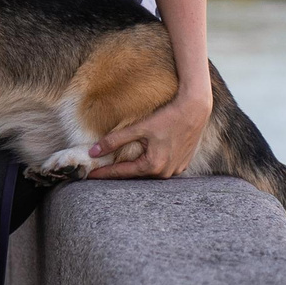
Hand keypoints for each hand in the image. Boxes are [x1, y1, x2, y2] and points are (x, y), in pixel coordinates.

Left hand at [86, 83, 211, 179]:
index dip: (105, 173)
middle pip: (137, 174)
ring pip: (150, 172)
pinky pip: (163, 168)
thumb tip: (94, 152)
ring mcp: (176, 169)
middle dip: (120, 171)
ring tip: (122, 165)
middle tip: (102, 170)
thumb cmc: (168, 116)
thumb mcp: (139, 127)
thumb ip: (115, 140)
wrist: (195, 109)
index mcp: (153, 166)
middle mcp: (165, 172)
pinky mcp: (183, 163)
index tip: (90, 175)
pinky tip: (145, 159)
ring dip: (137, 168)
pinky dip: (152, 164)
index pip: (122, 172)